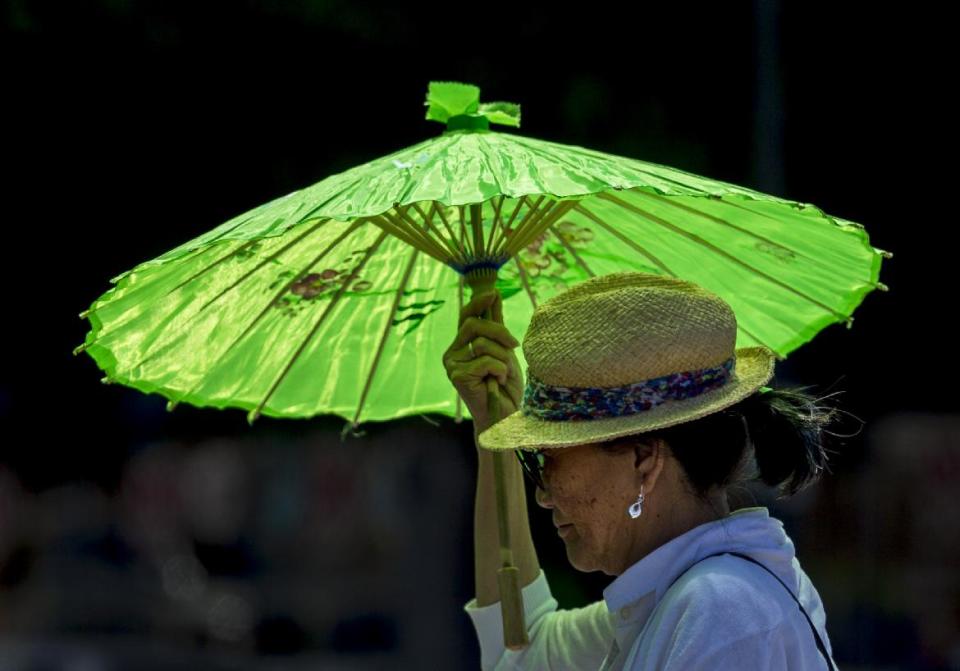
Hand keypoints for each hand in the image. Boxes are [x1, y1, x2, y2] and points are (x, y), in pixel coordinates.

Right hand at [443, 290, 523, 431]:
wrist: (505, 416)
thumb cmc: (504, 385)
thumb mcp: (503, 349)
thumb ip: (496, 324)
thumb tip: (494, 294)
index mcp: (461, 345)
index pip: (466, 317)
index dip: (478, 303)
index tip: (494, 293)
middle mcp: (452, 354)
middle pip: (473, 325)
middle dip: (499, 332)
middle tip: (514, 344)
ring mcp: (452, 366)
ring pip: (482, 344)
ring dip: (502, 357)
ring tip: (503, 373)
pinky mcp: (458, 377)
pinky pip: (486, 360)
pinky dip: (499, 370)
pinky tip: (498, 382)